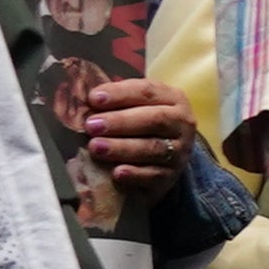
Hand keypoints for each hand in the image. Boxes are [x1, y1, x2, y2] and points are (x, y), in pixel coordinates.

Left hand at [70, 72, 195, 182]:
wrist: (164, 157)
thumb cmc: (141, 124)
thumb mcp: (135, 105)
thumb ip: (116, 100)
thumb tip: (87, 99)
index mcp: (173, 99)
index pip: (148, 92)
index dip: (120, 94)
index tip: (93, 99)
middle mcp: (181, 124)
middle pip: (154, 119)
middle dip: (120, 122)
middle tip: (91, 125)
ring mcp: (179, 152)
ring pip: (153, 149)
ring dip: (122, 148)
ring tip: (95, 147)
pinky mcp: (171, 176)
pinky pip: (154, 176)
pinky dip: (135, 174)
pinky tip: (116, 173)